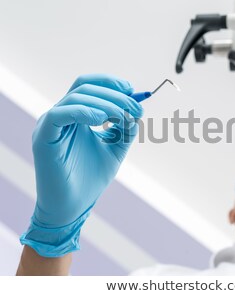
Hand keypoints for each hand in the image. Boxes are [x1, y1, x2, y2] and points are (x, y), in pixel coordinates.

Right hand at [21, 74, 142, 256]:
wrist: (74, 206)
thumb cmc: (91, 178)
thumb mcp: (116, 149)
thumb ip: (126, 129)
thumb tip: (137, 110)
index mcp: (76, 116)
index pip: (89, 85)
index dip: (110, 83)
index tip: (132, 91)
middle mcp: (62, 116)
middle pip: (85, 88)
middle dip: (115, 95)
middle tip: (135, 108)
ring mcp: (51, 125)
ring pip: (76, 97)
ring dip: (106, 104)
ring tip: (122, 118)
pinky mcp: (44, 138)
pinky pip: (59, 114)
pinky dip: (83, 112)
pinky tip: (102, 120)